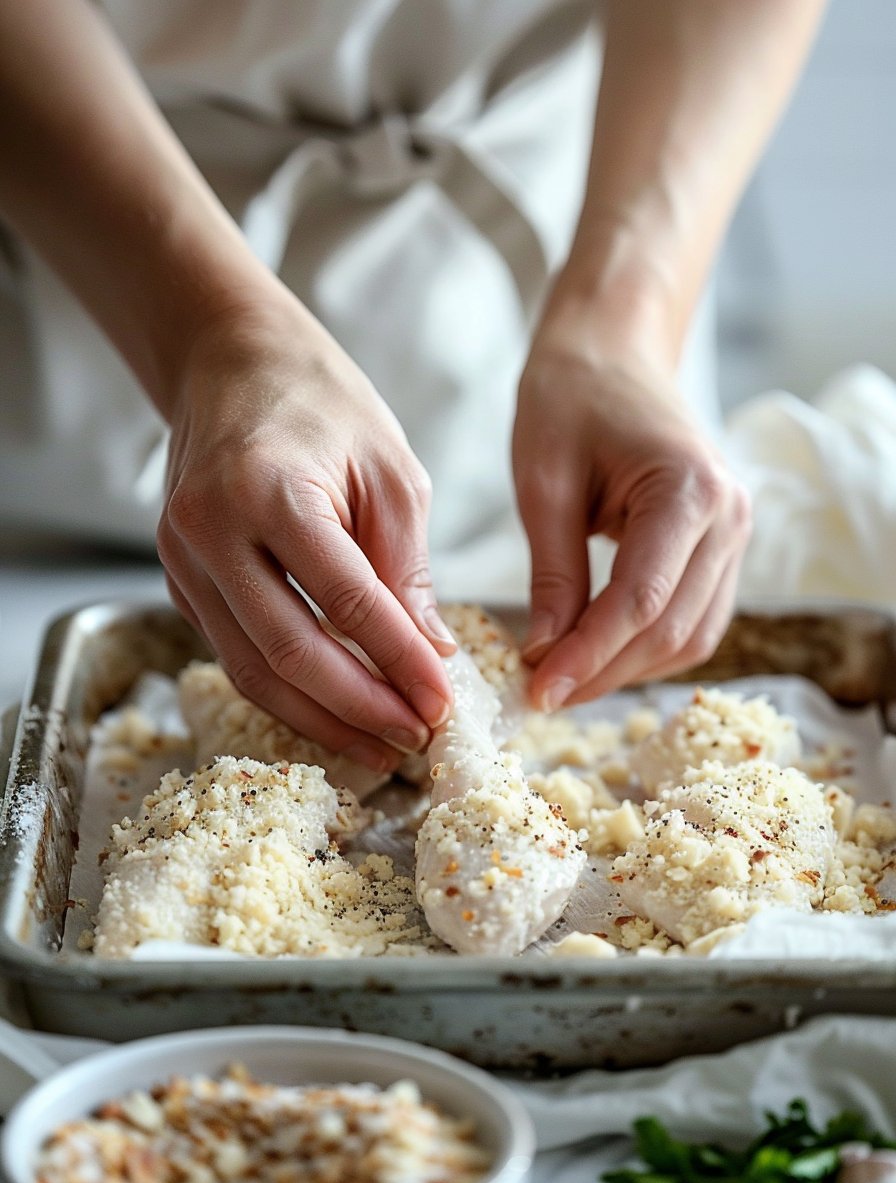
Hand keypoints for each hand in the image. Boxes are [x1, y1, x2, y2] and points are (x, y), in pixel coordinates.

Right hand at [157, 295, 455, 774]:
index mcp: (270, 491)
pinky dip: (287, 692)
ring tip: (381, 746)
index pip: (347, 603)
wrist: (229, 360)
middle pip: (289, 654)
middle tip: (415, 738)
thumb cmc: (321, 402)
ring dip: (321, 720)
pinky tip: (335, 711)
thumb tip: (430, 657)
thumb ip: (407, 568)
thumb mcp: (390, 472)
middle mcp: (211, 530)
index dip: (399, 664)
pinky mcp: (178, 580)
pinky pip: (234, 654)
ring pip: (252, 671)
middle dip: (360, 709)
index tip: (443, 703)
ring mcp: (182, 560)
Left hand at [512, 315, 750, 710]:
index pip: (641, 601)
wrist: (612, 353)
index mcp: (689, 489)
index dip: (588, 656)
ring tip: (562, 682)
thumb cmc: (569, 401)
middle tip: (539, 695)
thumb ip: (551, 575)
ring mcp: (735, 535)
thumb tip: (544, 657)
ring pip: (689, 637)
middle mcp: (729, 516)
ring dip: (626, 670)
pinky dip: (646, 649)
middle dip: (603, 671)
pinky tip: (595, 657)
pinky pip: (693, 620)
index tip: (537, 691)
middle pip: (671, 629)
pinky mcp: (722, 549)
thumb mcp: (543, 485)